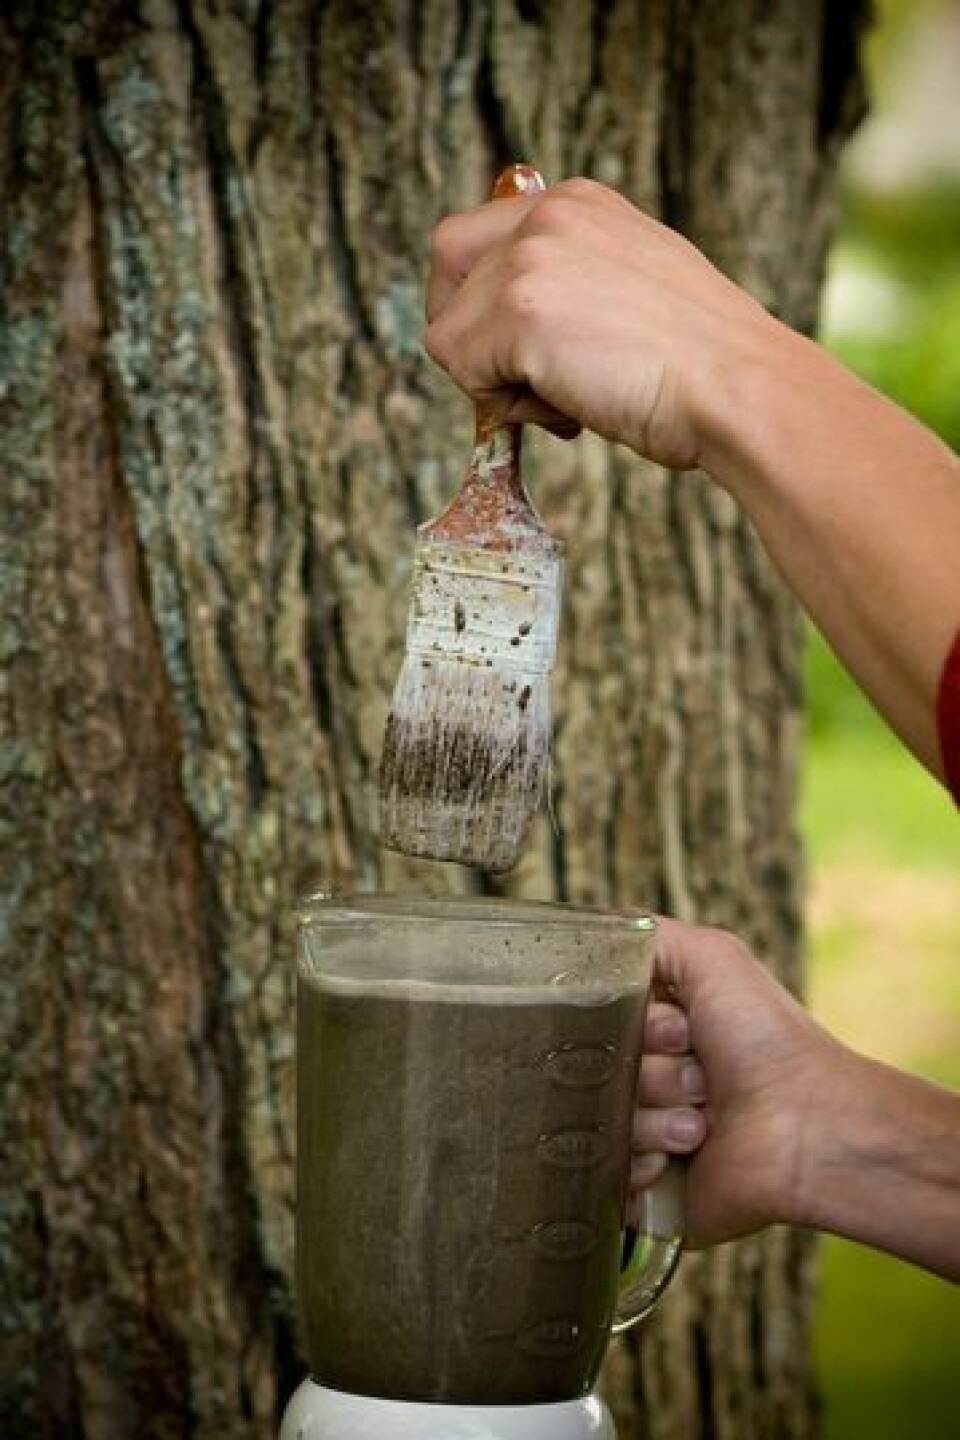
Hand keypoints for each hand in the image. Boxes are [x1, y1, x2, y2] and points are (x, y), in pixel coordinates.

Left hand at [425, 177, 776, 469]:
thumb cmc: (699, 366)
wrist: (737, 388)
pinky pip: (463, 375)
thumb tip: (510, 335)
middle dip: (467, 334)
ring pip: (449, 333)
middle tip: (525, 379)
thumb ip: (572, 286)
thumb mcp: (630, 292)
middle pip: (445, 268)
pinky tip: (570, 409)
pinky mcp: (518, 311)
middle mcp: (547, 215)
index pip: (475, 238)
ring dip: (498, 383)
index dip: (480, 301)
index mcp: (577, 203)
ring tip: (572, 396)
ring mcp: (529, 259)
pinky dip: (507, 409)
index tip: (524, 348)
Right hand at [629, 917, 834, 1246]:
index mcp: (660, 1031)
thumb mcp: (714, 958)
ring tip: (701, 1124)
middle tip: (699, 1076)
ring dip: (650, 1119)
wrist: (808, 1130)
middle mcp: (650, 1080)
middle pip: (597, 1071)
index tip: (678, 1030)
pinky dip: (641, 1163)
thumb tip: (600, 934)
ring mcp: (645, 1135)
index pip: (600, 1020)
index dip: (637, 1025)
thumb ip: (649, 936)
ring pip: (600, 1122)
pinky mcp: (646, 1191)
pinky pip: (604, 1173)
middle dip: (646, 1072)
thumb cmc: (768, 1039)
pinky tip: (682, 1158)